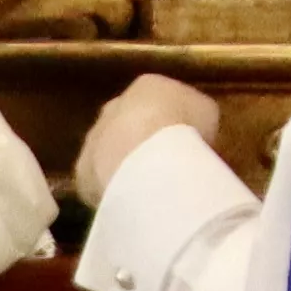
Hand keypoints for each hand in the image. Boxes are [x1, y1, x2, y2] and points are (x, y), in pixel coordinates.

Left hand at [78, 74, 226, 207]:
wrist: (148, 155)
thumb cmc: (184, 126)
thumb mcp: (207, 112)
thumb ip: (195, 116)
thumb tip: (194, 130)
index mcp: (146, 87)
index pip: (157, 101)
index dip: (171, 121)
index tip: (184, 141)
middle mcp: (113, 108)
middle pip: (127, 124)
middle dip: (142, 141)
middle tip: (163, 163)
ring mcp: (93, 139)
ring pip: (109, 152)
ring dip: (124, 165)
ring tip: (148, 187)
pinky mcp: (83, 171)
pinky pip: (98, 180)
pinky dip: (113, 190)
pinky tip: (132, 202)